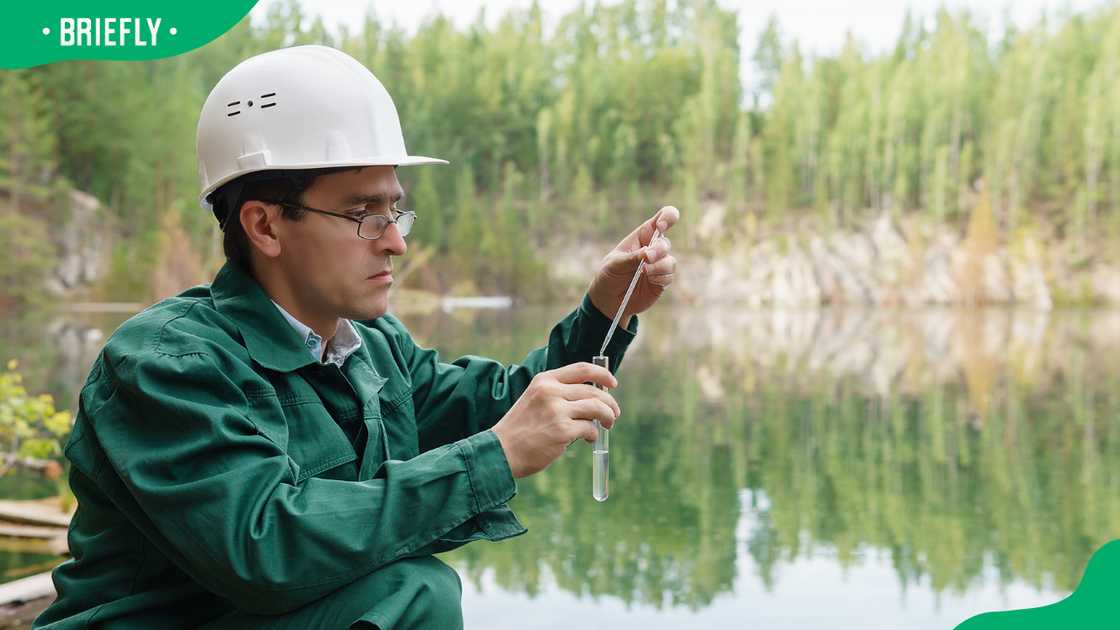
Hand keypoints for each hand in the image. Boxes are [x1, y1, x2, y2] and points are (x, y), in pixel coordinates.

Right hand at [490, 362, 620, 477]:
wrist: (501, 451)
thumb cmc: (520, 429)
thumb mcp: (534, 400)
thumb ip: (558, 394)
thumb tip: (593, 397)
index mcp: (544, 381)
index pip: (581, 369)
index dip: (602, 374)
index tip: (612, 383)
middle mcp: (551, 392)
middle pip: (593, 391)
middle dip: (609, 403)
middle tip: (613, 414)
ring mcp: (557, 411)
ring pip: (596, 408)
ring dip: (607, 417)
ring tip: (607, 425)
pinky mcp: (562, 431)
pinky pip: (589, 429)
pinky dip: (593, 434)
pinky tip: (587, 439)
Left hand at [587, 206, 678, 325]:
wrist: (609, 301)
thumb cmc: (609, 276)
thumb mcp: (615, 264)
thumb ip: (632, 258)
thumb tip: (649, 254)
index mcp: (642, 237)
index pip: (662, 219)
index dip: (667, 217)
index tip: (662, 226)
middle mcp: (653, 249)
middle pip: (665, 243)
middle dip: (658, 250)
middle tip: (647, 258)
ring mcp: (659, 265)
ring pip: (670, 261)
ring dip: (659, 266)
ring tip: (645, 272)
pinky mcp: (662, 281)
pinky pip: (669, 276)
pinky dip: (660, 278)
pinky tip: (650, 281)